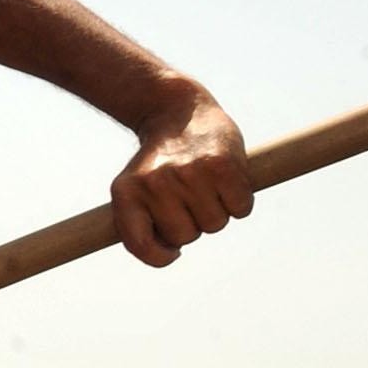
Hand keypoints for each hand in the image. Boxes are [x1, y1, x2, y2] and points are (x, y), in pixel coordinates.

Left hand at [110, 81, 252, 266]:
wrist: (178, 111)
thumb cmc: (160, 162)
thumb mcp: (135, 190)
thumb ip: (141, 226)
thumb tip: (167, 255)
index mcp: (127, 192)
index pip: (142, 246)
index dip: (160, 255)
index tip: (171, 250)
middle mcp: (155, 183)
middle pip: (186, 237)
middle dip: (193, 223)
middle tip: (189, 195)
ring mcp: (188, 173)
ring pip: (215, 225)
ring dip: (217, 210)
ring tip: (205, 182)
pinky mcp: (221, 165)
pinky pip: (240, 208)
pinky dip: (239, 200)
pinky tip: (226, 178)